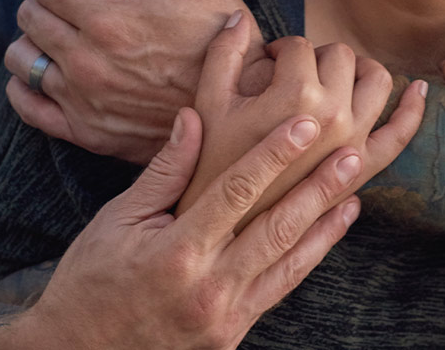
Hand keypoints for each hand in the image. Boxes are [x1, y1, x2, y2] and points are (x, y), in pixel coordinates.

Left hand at [4, 0, 267, 163]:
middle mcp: (86, 64)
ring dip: (34, 38)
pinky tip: (48, 70)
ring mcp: (83, 102)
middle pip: (30, 17)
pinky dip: (25, 85)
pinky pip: (27, 107)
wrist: (240, 111)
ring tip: (62, 32)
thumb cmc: (223, 39)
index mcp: (109, 21)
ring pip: (21, 59)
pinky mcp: (86, 133)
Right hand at [14, 107, 366, 349]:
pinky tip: (327, 233)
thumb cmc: (90, 280)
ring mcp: (225, 317)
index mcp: (176, 254)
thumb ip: (164, 172)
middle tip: (352, 154)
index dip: (274, 155)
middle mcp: (208, 288)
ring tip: (354, 189)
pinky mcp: (233, 335)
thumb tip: (194, 117)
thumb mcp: (116, 221)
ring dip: (325, 224)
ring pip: (288, 262)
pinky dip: (308, 258)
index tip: (305, 124)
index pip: (236, 193)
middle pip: (276, 228)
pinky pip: (280, 290)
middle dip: (318, 189)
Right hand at [178, 12, 428, 229]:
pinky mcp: (364, 169)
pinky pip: (399, 134)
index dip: (278, 48)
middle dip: (315, 56)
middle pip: (339, 56)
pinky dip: (412, 109)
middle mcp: (335, 115)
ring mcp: (354, 142)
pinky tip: (418, 90)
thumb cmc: (211, 166)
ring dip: (358, 69)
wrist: (225, 231)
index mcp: (296, 95)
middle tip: (292, 71)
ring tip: (333, 76)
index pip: (299, 46)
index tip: (264, 61)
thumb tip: (238, 15)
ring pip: (377, 80)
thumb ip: (223, 54)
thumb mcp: (208, 106)